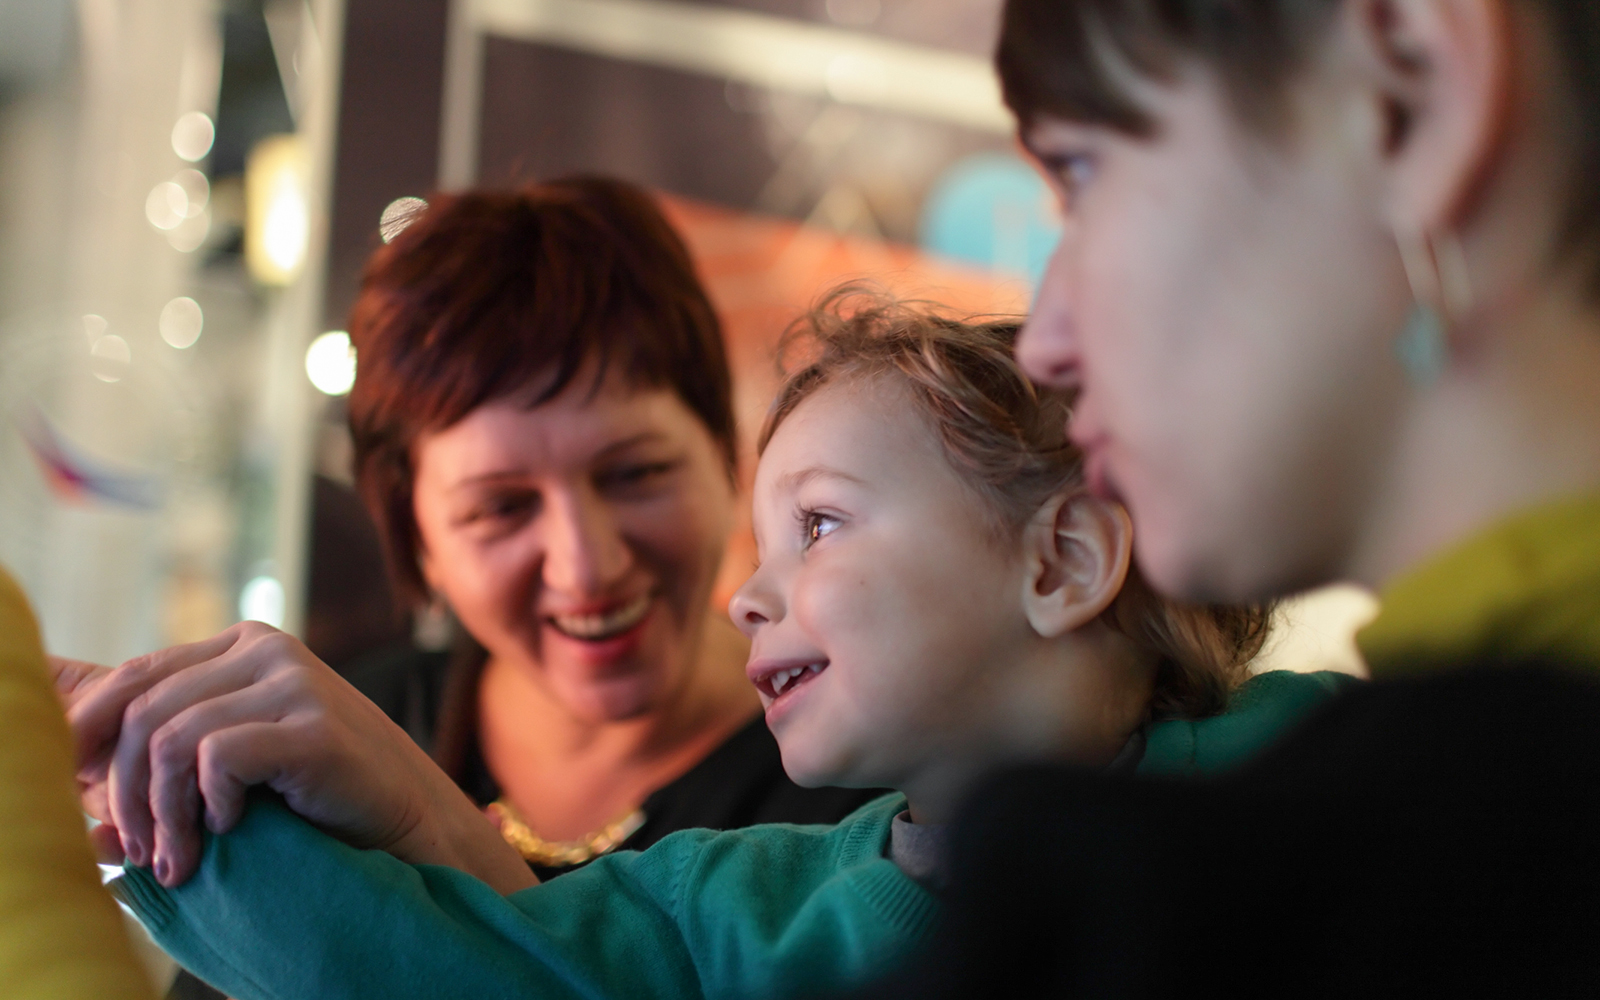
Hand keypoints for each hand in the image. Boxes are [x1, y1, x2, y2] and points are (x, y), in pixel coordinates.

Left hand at [62, 622, 535, 893]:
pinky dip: (210, 805)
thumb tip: (70, 750)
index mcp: (246, 642)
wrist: (411, 825)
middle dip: (125, 793)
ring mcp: (295, 681)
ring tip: (180, 860)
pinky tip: (234, 828)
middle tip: (142, 853)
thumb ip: (172, 737)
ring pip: (170, 738)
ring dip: (162, 814)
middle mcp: (268, 648)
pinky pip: (216, 757)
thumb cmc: (319, 796)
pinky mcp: (314, 727)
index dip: (92, 736)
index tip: (84, 799)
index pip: (136, 675)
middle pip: (144, 710)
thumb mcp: (237, 752)